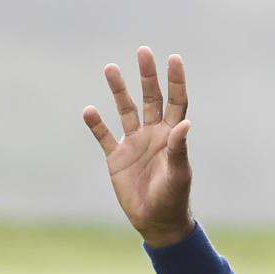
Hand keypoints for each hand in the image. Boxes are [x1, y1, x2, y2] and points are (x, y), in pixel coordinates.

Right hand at [83, 47, 194, 245]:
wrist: (157, 222)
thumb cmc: (174, 198)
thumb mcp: (178, 174)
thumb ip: (179, 149)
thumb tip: (185, 123)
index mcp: (172, 136)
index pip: (175, 102)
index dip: (175, 81)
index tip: (174, 59)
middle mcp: (153, 134)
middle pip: (150, 98)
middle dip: (147, 76)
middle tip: (143, 51)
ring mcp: (134, 143)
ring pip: (125, 110)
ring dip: (119, 91)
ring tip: (111, 68)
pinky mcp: (116, 157)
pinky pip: (104, 135)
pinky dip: (96, 124)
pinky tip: (89, 110)